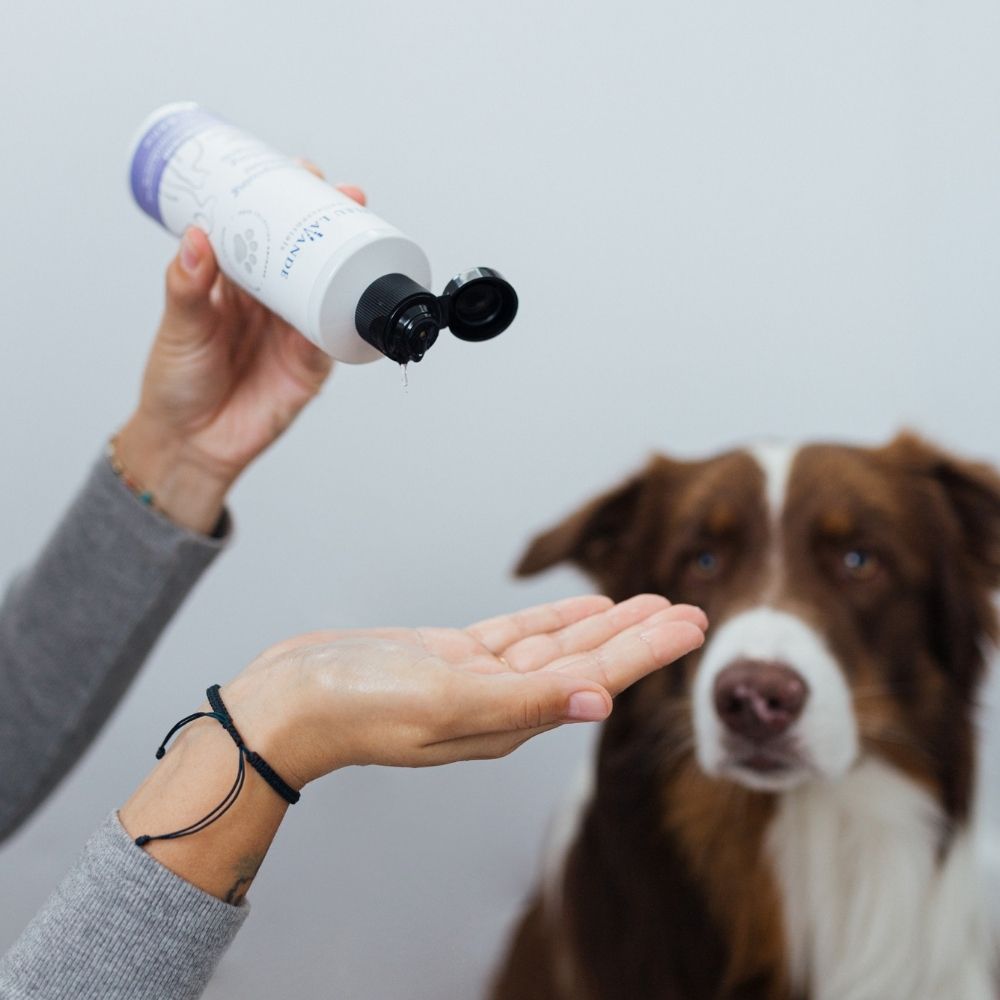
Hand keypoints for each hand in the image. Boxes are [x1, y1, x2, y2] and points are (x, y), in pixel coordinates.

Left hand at [117, 171, 365, 532]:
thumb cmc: (179, 383)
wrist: (193, 444)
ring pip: (329, 290)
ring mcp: (296, 333)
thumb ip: (187, 286)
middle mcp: (272, 304)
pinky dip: (346, 320)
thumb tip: (197, 236)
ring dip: (349, 263)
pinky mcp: (312, 366)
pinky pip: (335, 339)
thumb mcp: (179, 328)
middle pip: (308, 255)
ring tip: (360, 234)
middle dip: (331, 223)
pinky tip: (355, 297)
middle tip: (346, 195)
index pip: (267, 233)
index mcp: (238, 284)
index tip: (301, 172)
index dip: (286, 202)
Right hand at [223, 593, 707, 786]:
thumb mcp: (445, 703)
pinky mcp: (452, 659)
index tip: (693, 626)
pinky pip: (518, 636)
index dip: (648, 651)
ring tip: (650, 602)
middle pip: (589, 660)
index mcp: (511, 720)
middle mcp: (504, 703)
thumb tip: (598, 703)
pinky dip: (553, 620)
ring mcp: (478, 680)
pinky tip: (582, 608)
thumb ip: (523, 703)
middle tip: (692, 610)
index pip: (597, 679)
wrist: (287, 703)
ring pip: (558, 644)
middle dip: (642, 635)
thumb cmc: (356, 708)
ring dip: (606, 624)